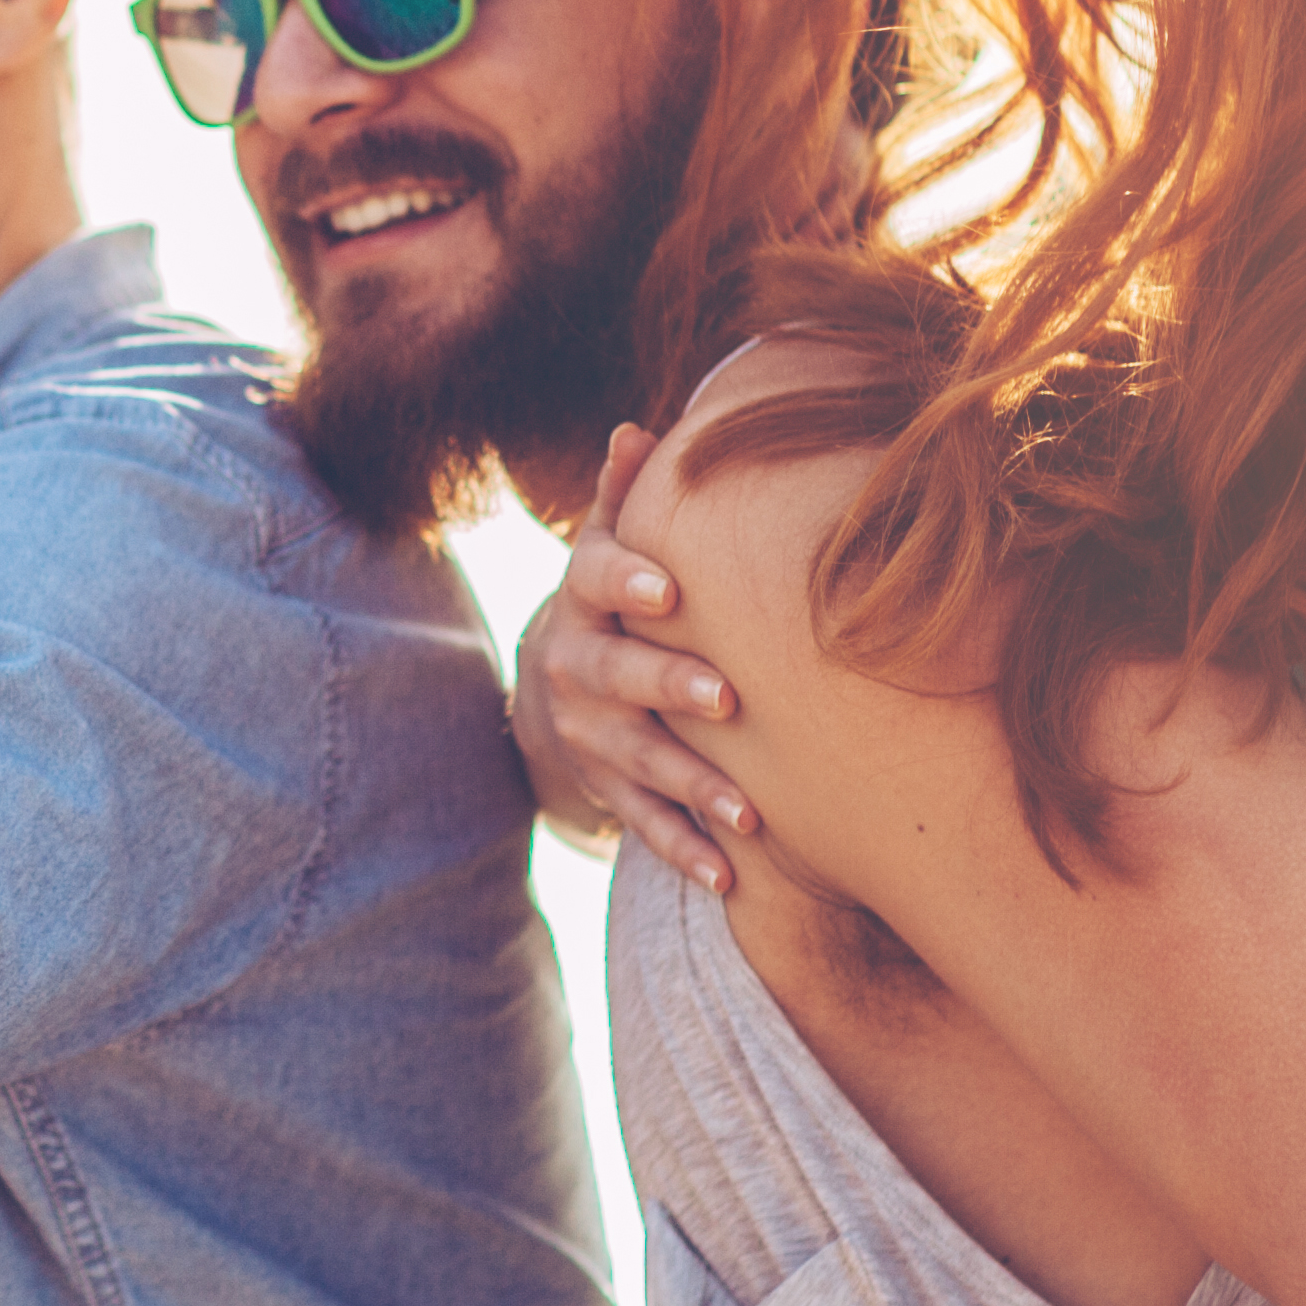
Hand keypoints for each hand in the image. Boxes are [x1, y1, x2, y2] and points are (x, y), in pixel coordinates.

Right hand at [513, 424, 755, 889]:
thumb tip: (636, 429)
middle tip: (727, 699)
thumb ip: (623, 496)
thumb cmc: (615, 603)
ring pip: (636, 760)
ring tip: (748, 814)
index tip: (668, 588)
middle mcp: (575, 667)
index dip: (626, 584)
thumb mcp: (608, 545)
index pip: (593, 580)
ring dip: (692, 786)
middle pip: (614, 677)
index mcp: (582, 599)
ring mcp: (589, 734)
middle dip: (668, 687)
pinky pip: (642, 821)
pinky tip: (730, 876)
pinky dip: (684, 850)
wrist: (557, 692)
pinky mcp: (605, 788)